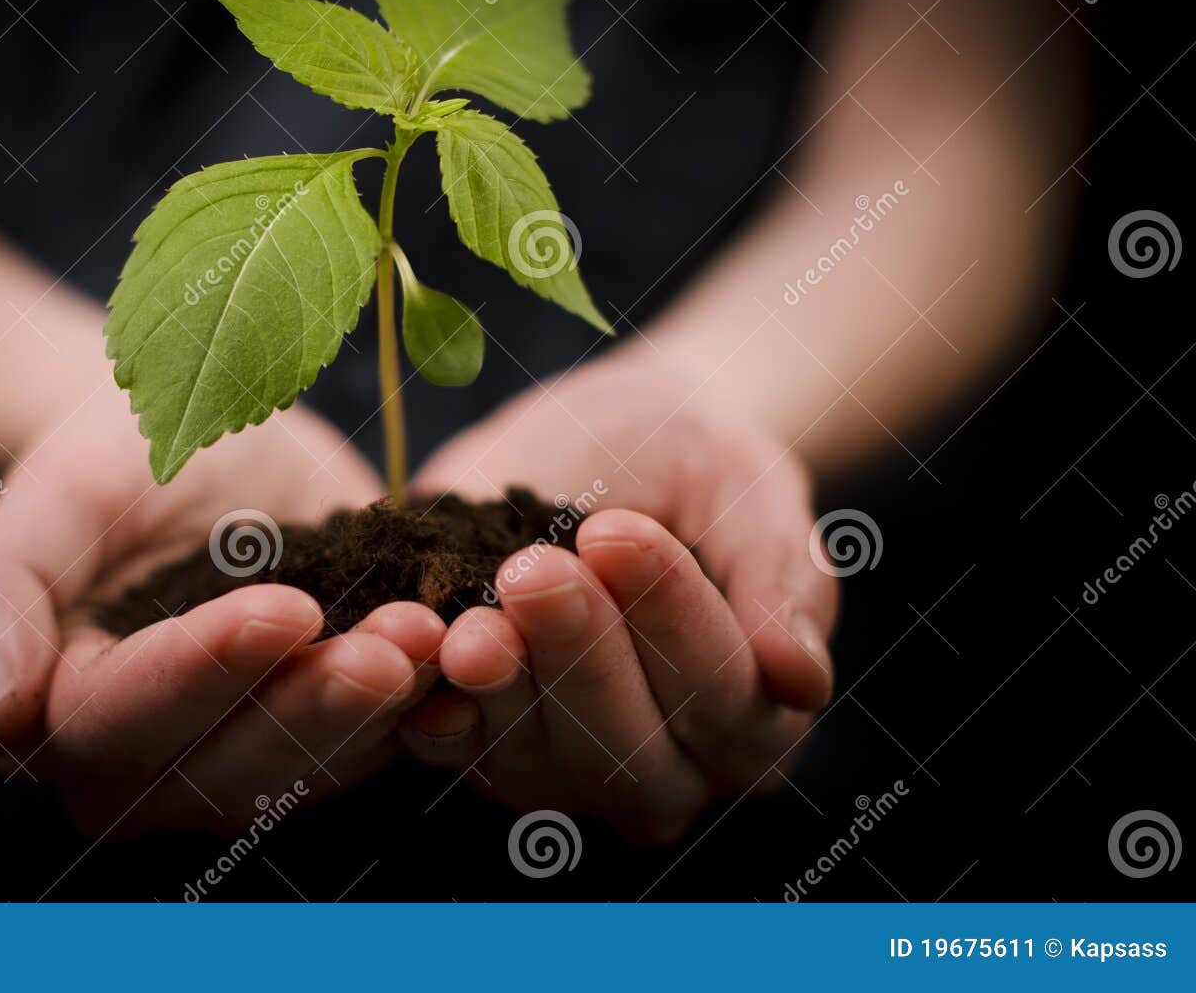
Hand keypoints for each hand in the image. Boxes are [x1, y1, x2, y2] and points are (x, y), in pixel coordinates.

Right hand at [0, 380, 443, 835]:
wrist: (199, 436)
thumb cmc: (109, 457)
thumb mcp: (53, 495)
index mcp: (66, 718)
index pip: (128, 718)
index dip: (205, 671)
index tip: (283, 610)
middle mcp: (155, 766)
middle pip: (234, 766)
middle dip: (316, 707)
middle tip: (394, 644)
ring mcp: (250, 756)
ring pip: (318, 764)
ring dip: (383, 709)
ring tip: (437, 636)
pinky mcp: (331, 729)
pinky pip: (382, 737)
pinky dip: (429, 703)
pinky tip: (472, 653)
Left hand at [404, 353, 837, 842]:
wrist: (604, 440)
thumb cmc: (695, 466)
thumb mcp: (750, 491)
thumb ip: (780, 578)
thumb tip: (802, 678)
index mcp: (754, 725)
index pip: (724, 698)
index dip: (672, 619)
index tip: (618, 531)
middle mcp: (664, 774)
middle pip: (626, 752)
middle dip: (578, 657)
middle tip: (536, 567)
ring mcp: (563, 773)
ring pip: (535, 760)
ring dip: (502, 686)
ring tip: (474, 612)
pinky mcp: (476, 747)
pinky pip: (448, 744)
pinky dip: (428, 700)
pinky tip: (412, 644)